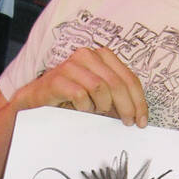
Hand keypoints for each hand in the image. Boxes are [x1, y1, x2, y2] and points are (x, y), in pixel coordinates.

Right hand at [24, 46, 147, 126]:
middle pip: (117, 83)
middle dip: (127, 106)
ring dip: (103, 106)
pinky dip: (84, 107)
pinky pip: (80, 95)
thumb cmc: (70, 98)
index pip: (129, 78)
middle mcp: (87, 56)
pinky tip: (80, 110)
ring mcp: (71, 66)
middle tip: (128, 123)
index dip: (139, 101)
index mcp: (101, 56)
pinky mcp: (57, 79)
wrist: (37, 100)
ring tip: (97, 112)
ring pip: (101, 87)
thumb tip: (137, 114)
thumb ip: (116, 96)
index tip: (141, 120)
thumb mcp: (99, 94)